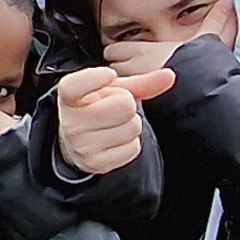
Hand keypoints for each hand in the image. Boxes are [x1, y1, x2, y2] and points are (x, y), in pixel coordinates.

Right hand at [50, 62, 171, 177]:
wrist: (79, 141)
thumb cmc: (99, 107)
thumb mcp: (113, 89)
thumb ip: (140, 82)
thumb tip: (169, 76)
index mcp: (69, 97)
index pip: (75, 86)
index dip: (95, 79)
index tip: (109, 75)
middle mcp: (71, 122)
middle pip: (124, 105)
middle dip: (128, 105)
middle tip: (113, 108)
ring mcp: (82, 145)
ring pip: (132, 127)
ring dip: (131, 124)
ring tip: (114, 124)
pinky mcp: (95, 163)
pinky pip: (133, 149)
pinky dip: (131, 144)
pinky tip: (117, 140)